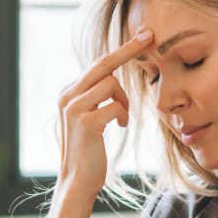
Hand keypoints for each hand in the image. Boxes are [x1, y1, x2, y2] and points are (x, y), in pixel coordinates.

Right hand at [54, 28, 152, 198]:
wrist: (77, 181)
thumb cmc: (89, 152)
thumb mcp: (89, 118)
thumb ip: (95, 97)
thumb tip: (111, 78)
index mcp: (68, 93)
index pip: (96, 64)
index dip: (121, 50)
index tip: (143, 35)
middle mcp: (67, 96)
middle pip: (103, 64)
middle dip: (128, 49)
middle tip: (149, 35)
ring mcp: (74, 107)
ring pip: (111, 85)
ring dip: (124, 102)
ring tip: (121, 119)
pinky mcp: (86, 121)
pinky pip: (116, 106)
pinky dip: (123, 115)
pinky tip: (119, 127)